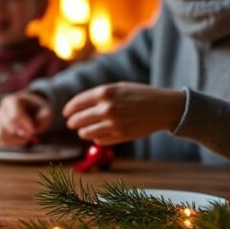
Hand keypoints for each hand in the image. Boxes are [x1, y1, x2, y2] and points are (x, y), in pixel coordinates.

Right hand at [0, 91, 53, 145]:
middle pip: (7, 127)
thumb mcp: (46, 111)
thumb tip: (28, 132)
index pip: (15, 117)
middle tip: (30, 134)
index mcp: (13, 101)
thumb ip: (42, 120)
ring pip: (0, 135)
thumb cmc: (38, 109)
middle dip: (21, 135)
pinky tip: (19, 140)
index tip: (33, 131)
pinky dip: (10, 143)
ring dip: (14, 141)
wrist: (29, 106)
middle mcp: (2, 109)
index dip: (25, 128)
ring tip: (24, 138)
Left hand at [64, 83, 185, 144]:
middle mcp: (107, 108)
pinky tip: (98, 135)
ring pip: (86, 132)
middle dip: (73, 122)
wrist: (163, 108)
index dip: (69, 109)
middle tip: (71, 123)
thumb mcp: (117, 87)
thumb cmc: (139, 95)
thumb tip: (77, 106)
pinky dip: (96, 138)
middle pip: (78, 119)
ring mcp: (113, 124)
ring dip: (82, 132)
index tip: (66, 113)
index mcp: (104, 93)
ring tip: (82, 131)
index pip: (77, 103)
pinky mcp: (121, 136)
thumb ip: (98, 95)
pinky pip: (99, 140)